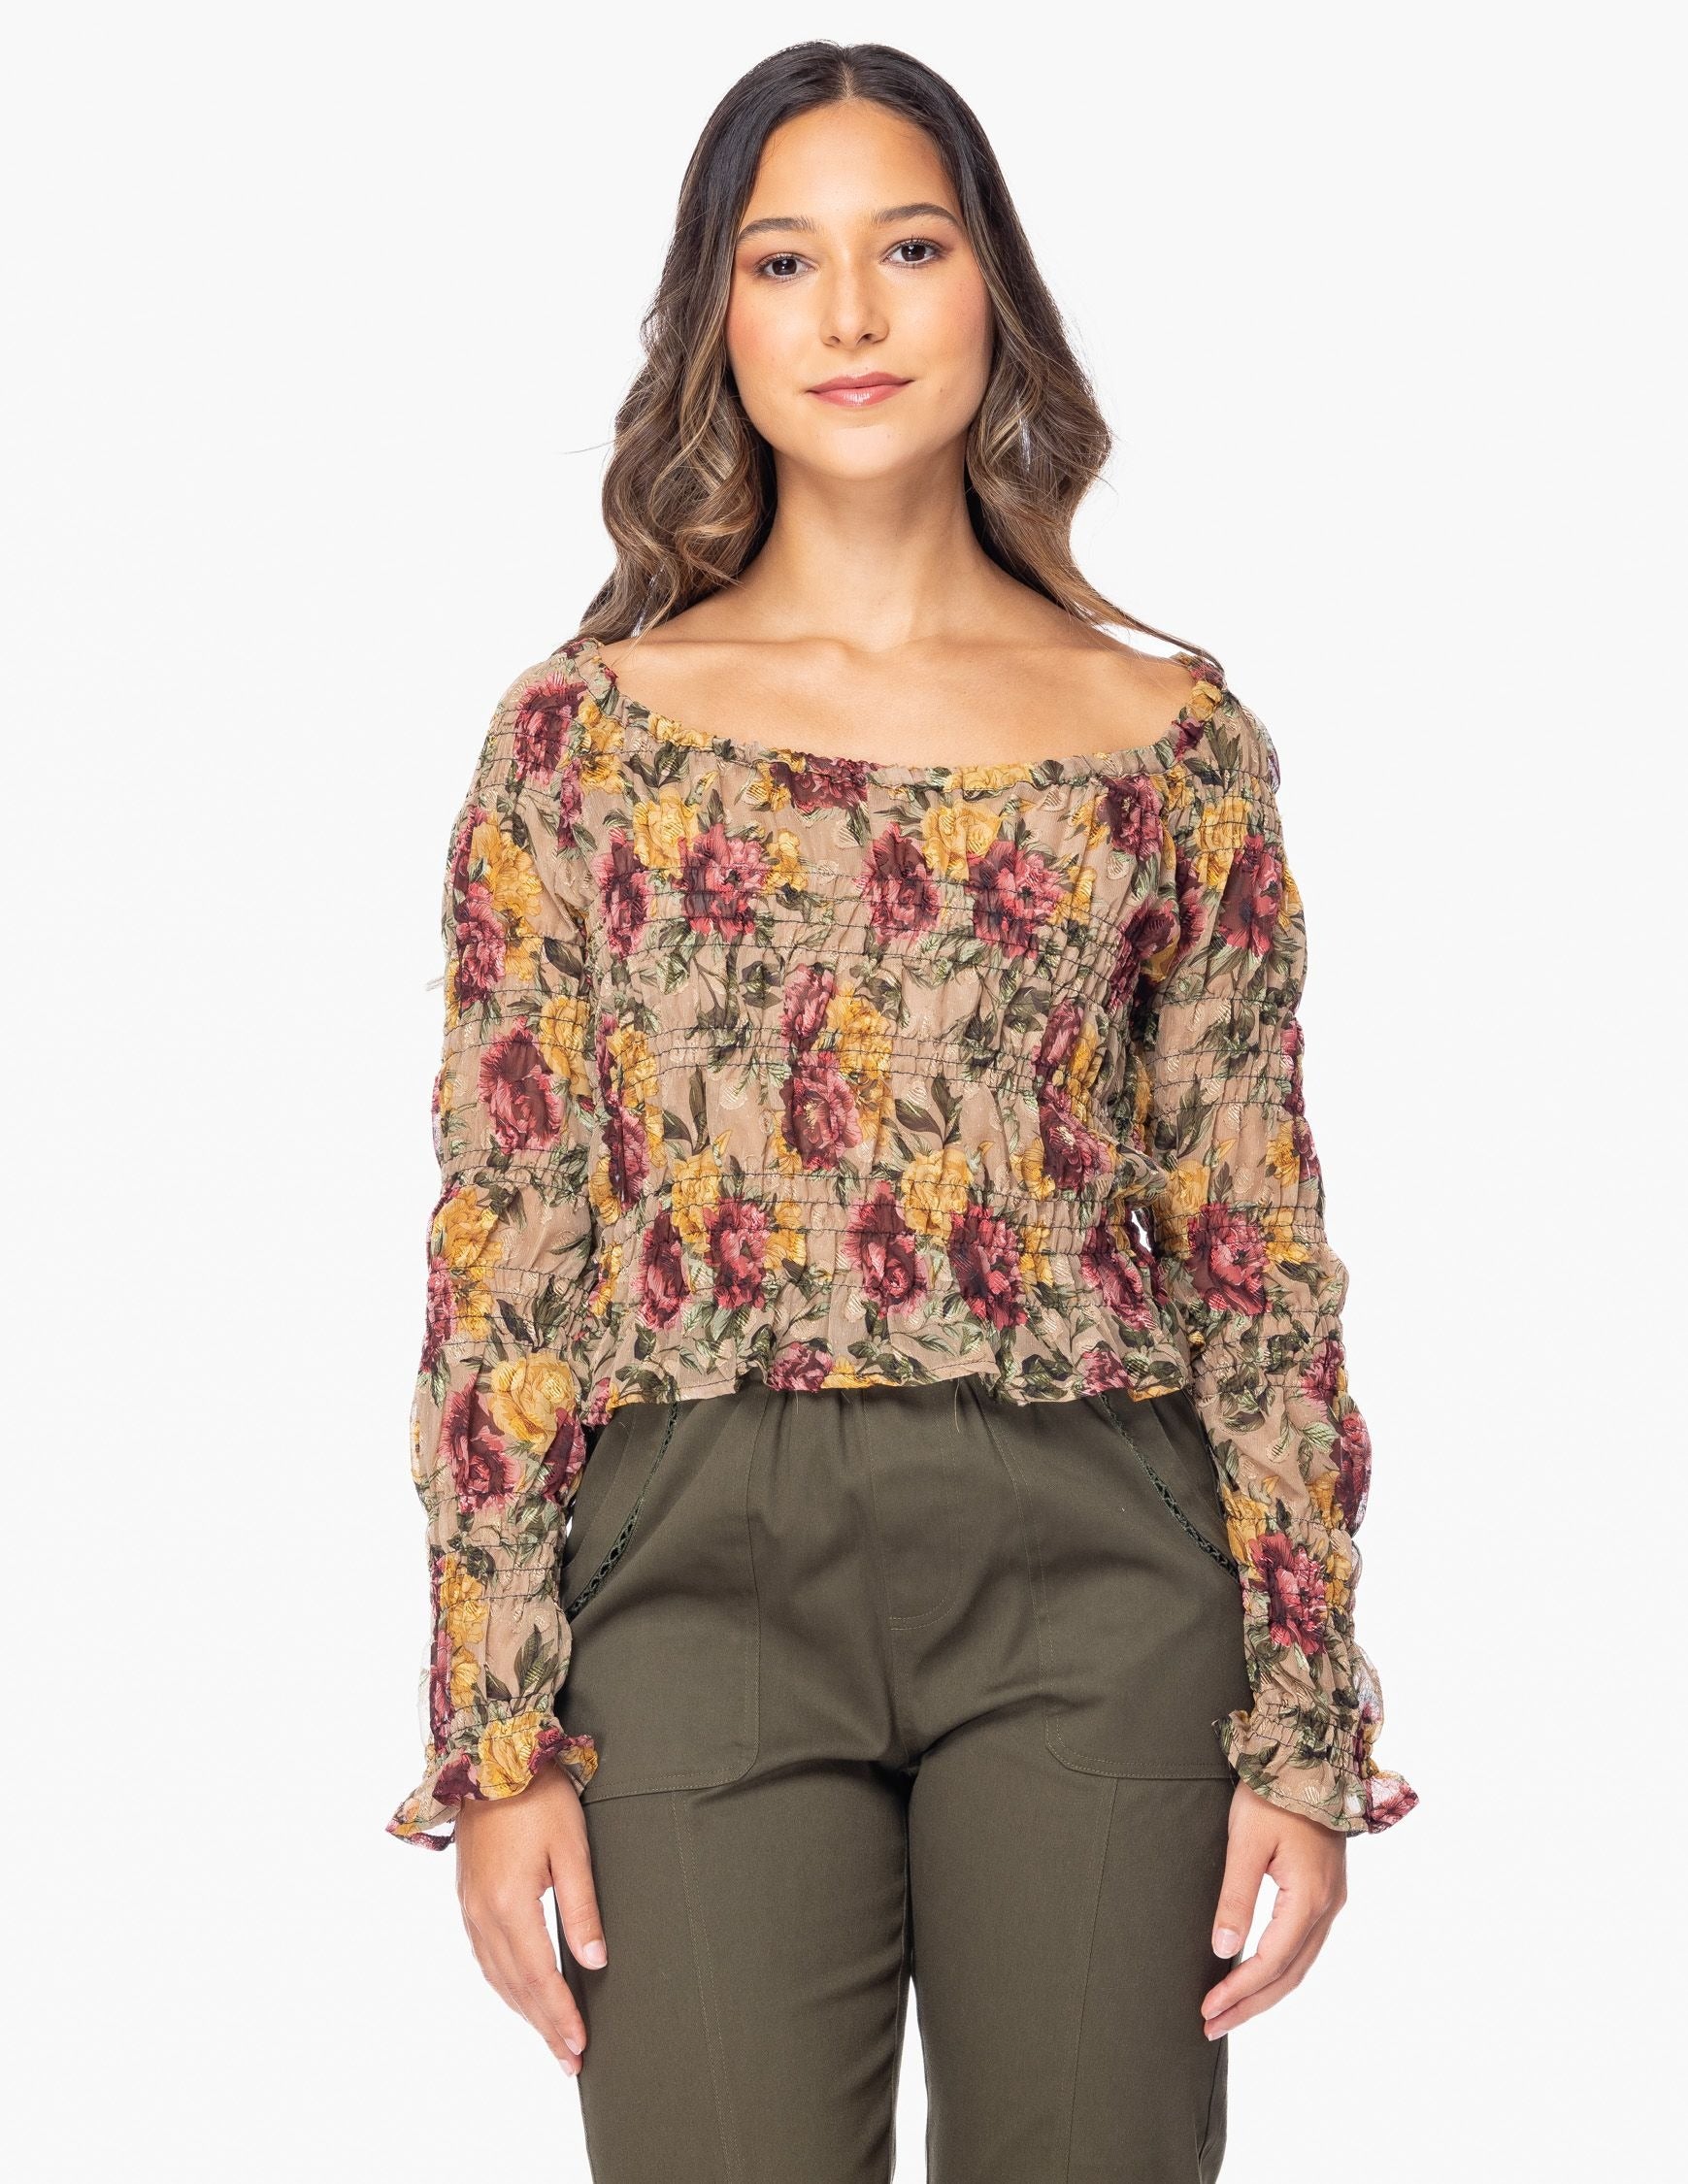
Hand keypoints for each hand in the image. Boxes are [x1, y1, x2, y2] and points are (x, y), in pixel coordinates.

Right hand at [454, 1764, 607, 2074]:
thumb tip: (595, 1962)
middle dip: (543, 2026)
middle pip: (514, 1987)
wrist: (490, 1755)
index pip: (538, 1978)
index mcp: (509, 1905)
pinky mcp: (467, 1897)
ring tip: (549, 2037)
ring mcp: (470, 1907)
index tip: (578, 2046)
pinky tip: (518, 1993)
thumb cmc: (538, 1795)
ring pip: (496, 1976)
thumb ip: (581, 1907)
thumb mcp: (571, 1847)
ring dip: (523, 2011)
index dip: (559, 2016)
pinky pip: (485, 1957)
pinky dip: (504, 1985)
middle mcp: (483, 1915)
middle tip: (569, 2060)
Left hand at [1200, 1781, 1347, 2036]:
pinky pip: (1305, 1947)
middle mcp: (1327, 1908)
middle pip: (1289, 1974)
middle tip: (1212, 2026)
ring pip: (1300, 1965)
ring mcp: (1331, 1902)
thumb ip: (1237, 1897)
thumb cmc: (1273, 1795)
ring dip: (1266, 1993)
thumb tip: (1223, 1950)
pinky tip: (1258, 1978)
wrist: (1310, 1759)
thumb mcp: (1246, 1842)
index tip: (1207, 2009)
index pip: (1271, 1961)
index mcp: (1309, 1898)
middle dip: (1250, 2005)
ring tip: (1230, 2013)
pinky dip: (1280, 1970)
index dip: (1239, 1991)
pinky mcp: (1326, 1894)